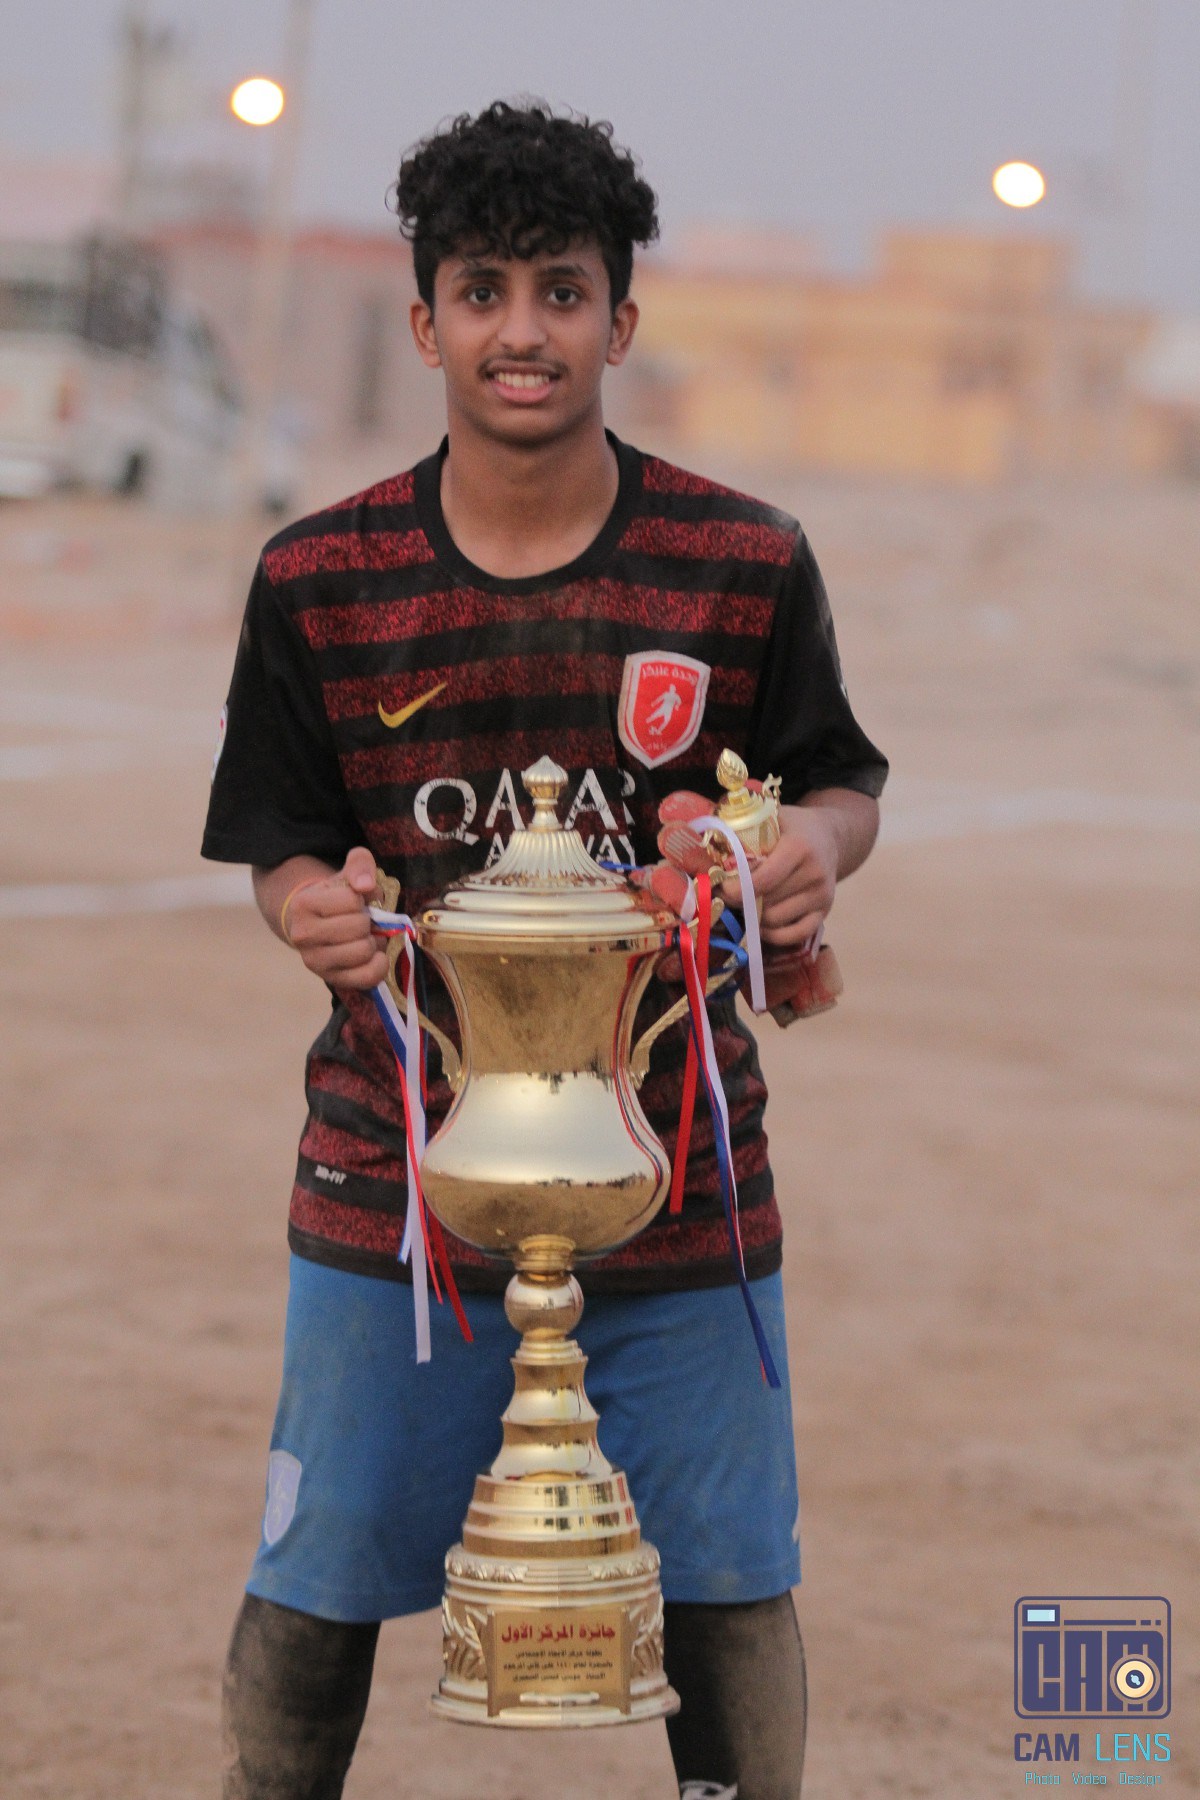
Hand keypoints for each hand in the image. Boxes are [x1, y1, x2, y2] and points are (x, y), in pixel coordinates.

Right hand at [282, 846, 388, 989]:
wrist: (317, 925)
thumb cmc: (336, 897)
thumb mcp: (346, 874)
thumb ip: (360, 864)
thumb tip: (366, 885)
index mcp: (303, 904)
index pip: (351, 900)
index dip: (361, 899)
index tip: (354, 902)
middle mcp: (303, 935)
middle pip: (359, 926)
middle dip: (368, 921)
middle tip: (362, 921)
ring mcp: (315, 961)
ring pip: (363, 951)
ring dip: (373, 942)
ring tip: (364, 936)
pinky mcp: (331, 979)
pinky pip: (367, 976)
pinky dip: (379, 965)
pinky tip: (374, 955)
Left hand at [722, 805, 837, 947]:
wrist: (828, 837)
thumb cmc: (791, 827)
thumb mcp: (770, 818)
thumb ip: (743, 831)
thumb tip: (705, 849)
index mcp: (799, 848)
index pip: (764, 880)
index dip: (737, 889)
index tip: (721, 887)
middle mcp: (815, 873)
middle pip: (767, 903)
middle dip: (741, 903)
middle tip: (726, 896)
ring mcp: (822, 896)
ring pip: (776, 921)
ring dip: (755, 918)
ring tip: (744, 905)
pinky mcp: (824, 912)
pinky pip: (795, 935)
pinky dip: (774, 935)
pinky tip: (761, 923)